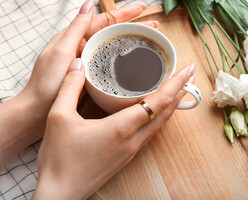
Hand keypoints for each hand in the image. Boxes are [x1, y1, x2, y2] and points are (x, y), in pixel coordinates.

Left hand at [19, 0, 158, 121]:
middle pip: (109, 33)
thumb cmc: (45, 84)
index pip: (102, 21)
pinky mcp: (85, 77)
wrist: (35, 112)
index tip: (141, 10)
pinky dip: (119, 59)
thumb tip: (88, 3)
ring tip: (147, 41)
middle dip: (131, 28)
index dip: (123, 14)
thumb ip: (76, 28)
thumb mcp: (61, 52)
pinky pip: (106, 63)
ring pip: (109, 47)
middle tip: (153, 27)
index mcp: (72, 38)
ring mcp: (83, 62)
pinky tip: (130, 63)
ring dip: (128, 42)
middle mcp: (79, 48)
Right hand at [32, 59, 195, 198]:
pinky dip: (159, 117)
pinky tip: (154, 112)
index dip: (176, 83)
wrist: (60, 193)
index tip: (188, 68)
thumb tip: (77, 62)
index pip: (158, 101)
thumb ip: (70, 87)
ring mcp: (131, 150)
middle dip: (180, 91)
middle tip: (189, 73)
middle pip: (166, 112)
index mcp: (121, 128)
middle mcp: (132, 140)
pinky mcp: (126, 157)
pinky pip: (150, 133)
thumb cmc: (59, 158)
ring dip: (172, 105)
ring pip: (160, 124)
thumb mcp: (58, 117)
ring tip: (177, 89)